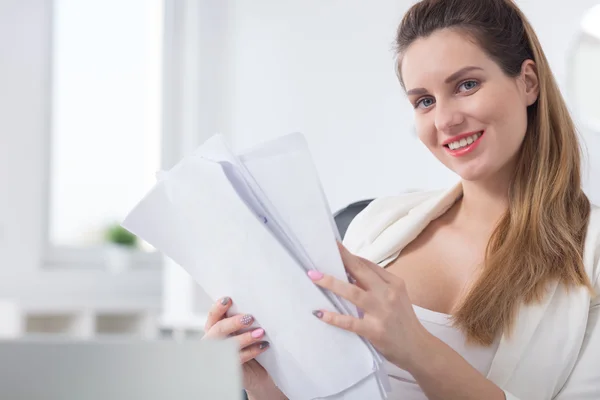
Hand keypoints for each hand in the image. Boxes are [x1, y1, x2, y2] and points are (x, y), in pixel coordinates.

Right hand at [201, 297, 277, 394]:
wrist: (253, 374)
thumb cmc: (246, 348)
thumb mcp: (241, 332)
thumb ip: (241, 321)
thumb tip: (252, 307)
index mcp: (213, 329)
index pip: (212, 316)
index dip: (218, 308)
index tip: (228, 300)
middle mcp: (212, 342)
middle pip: (218, 330)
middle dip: (233, 323)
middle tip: (250, 318)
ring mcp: (219, 357)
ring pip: (229, 345)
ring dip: (245, 337)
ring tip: (260, 332)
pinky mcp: (229, 369)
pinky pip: (239, 358)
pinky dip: (253, 350)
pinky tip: (263, 345)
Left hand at [307, 242, 430, 369]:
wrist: (418, 348)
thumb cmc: (403, 321)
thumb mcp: (396, 296)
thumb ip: (378, 284)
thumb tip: (352, 273)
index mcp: (394, 283)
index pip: (368, 265)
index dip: (349, 256)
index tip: (334, 249)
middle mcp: (388, 294)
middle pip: (360, 272)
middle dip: (341, 259)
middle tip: (323, 250)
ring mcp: (381, 312)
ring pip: (353, 292)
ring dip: (331, 283)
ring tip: (314, 276)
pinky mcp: (375, 331)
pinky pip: (350, 322)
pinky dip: (334, 317)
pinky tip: (320, 313)